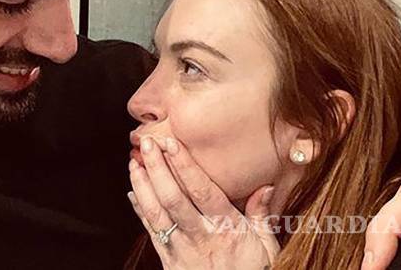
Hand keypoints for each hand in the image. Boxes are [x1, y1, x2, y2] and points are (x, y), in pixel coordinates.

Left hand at [128, 136, 279, 269]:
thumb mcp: (267, 247)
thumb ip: (262, 215)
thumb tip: (266, 186)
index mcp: (226, 229)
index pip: (201, 190)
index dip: (184, 165)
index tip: (171, 143)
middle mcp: (201, 237)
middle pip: (173, 198)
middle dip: (157, 167)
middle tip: (146, 143)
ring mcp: (181, 250)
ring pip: (157, 213)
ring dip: (143, 185)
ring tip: (134, 162)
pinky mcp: (169, 262)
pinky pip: (151, 232)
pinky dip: (140, 210)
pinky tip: (133, 192)